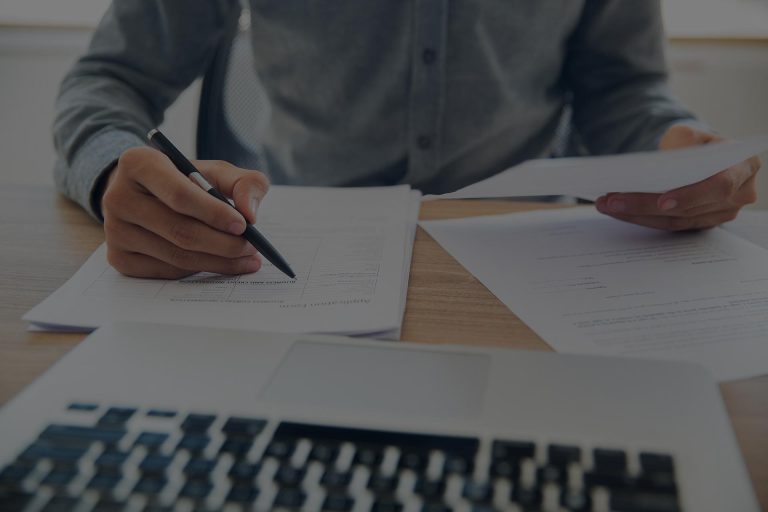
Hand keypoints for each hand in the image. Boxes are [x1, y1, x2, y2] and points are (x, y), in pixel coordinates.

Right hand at [101, 146, 269, 278]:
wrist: (145, 194)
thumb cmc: (185, 180)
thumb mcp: (215, 171)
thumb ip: (244, 183)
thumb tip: (250, 214)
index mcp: (138, 163)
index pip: (180, 195)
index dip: (214, 213)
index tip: (244, 225)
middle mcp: (117, 197)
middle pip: (180, 231)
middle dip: (223, 243)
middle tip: (252, 248)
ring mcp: (114, 231)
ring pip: (176, 256)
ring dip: (218, 261)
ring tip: (246, 258)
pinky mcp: (119, 258)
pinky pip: (168, 271)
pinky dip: (199, 270)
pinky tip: (219, 263)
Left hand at [595, 124, 760, 230]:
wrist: (697, 156)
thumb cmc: (694, 143)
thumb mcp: (688, 133)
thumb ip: (681, 142)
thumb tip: (663, 163)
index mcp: (744, 166)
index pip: (719, 186)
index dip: (690, 196)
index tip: (661, 201)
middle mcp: (739, 194)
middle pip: (689, 208)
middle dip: (646, 204)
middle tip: (612, 200)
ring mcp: (721, 213)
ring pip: (675, 221)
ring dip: (636, 214)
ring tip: (607, 204)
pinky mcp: (701, 223)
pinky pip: (669, 226)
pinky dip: (640, 218)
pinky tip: (618, 211)